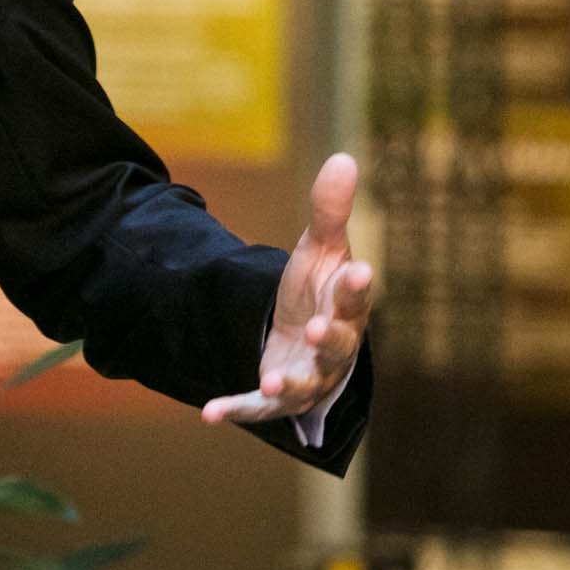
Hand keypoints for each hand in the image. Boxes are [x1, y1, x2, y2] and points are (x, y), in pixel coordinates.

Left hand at [201, 151, 372, 425]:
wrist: (304, 332)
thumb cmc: (321, 288)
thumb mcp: (320, 248)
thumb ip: (329, 210)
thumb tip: (343, 158)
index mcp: (347, 306)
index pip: (355, 294)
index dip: (356, 284)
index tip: (359, 269)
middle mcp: (334, 346)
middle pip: (338, 344)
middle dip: (329, 337)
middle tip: (318, 327)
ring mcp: (308, 374)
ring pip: (303, 383)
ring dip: (287, 383)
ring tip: (271, 380)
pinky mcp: (277, 395)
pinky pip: (258, 408)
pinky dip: (236, 409)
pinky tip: (209, 411)